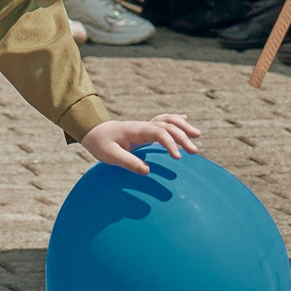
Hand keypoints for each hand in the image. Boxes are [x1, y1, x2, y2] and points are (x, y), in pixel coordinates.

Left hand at [80, 113, 202, 174]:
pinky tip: (185, 120)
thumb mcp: (110, 155)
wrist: (93, 132)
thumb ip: (128, 162)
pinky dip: (175, 120)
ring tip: (197, 136)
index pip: (159, 132)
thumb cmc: (101, 144)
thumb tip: (147, 171)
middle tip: (195, 152)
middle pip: (168, 126)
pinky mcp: (145, 130)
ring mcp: (145, 126)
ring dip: (183, 127)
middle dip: (183, 137)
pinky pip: (163, 121)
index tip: (178, 158)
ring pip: (168, 121)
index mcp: (136, 130)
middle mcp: (143, 126)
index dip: (170, 143)